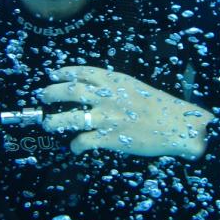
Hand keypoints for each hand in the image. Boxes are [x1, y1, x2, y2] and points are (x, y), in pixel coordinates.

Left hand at [40, 66, 212, 158]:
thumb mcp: (135, 86)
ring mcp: (106, 117)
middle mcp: (106, 96)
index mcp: (114, 80)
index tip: (53, 73)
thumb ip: (114, 87)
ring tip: (47, 123)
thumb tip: (95, 89)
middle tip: (43, 96)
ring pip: (69, 118)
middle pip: (69, 91)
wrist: (176, 124)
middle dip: (51, 93)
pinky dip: (75, 145)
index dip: (64, 72)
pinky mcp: (109, 138)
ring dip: (54, 121)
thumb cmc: (159, 105)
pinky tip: (74, 147)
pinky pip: (83, 141)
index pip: (82, 71)